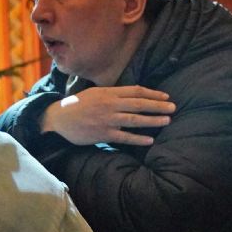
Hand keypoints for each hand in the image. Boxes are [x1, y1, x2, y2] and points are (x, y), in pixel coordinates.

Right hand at [41, 86, 174, 145]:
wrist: (58, 117)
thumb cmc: (78, 104)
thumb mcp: (96, 92)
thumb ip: (114, 93)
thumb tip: (134, 94)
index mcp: (109, 93)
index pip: (136, 91)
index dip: (153, 93)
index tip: (166, 97)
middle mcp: (110, 105)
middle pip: (139, 104)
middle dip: (158, 106)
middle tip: (173, 108)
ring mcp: (107, 120)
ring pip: (134, 120)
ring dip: (152, 120)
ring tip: (167, 121)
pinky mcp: (103, 134)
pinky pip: (124, 137)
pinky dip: (138, 139)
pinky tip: (150, 140)